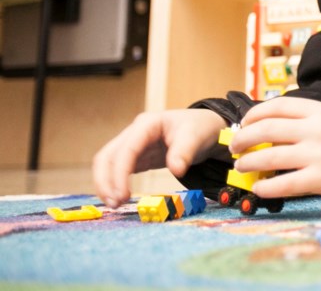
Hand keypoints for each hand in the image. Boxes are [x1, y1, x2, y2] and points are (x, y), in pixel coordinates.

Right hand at [92, 108, 226, 207]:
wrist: (206, 127)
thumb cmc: (199, 127)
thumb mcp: (196, 136)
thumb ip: (184, 152)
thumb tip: (176, 170)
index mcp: (147, 124)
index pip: (126, 149)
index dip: (120, 173)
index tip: (123, 194)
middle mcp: (135, 133)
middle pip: (108, 156)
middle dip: (106, 180)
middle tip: (114, 203)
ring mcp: (134, 144)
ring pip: (109, 163)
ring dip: (107, 183)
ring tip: (115, 204)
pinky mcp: (138, 156)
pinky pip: (120, 169)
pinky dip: (116, 183)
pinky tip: (119, 197)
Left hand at [230, 97, 320, 199]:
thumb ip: (302, 120)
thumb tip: (264, 127)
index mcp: (318, 111)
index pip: (277, 106)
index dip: (254, 114)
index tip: (244, 123)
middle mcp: (316, 130)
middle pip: (268, 129)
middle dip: (244, 138)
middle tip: (234, 147)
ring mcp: (317, 154)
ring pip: (271, 156)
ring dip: (249, 162)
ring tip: (241, 167)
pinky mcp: (320, 179)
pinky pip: (284, 184)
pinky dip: (266, 187)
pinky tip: (258, 188)